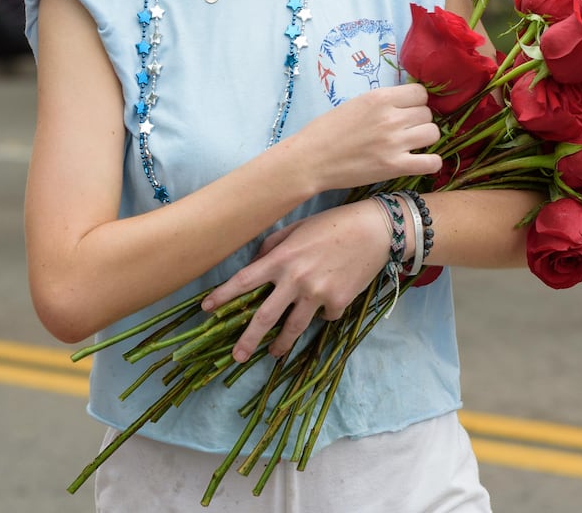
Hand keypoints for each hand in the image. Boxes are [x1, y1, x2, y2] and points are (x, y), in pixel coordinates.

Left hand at [202, 200, 389, 361]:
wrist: (374, 230)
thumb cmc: (333, 224)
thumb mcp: (296, 228)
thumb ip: (272, 246)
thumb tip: (255, 263)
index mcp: (281, 258)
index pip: (244, 281)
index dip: (223, 297)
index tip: (206, 310)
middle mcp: (295, 279)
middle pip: (265, 316)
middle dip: (248, 339)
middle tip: (237, 356)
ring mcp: (317, 294)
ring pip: (293, 328)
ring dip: (281, 344)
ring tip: (274, 353)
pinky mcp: (338, 303)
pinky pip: (324, 316)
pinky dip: (323, 313)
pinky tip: (329, 303)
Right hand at [289, 84, 442, 192]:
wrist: (310, 160)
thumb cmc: (325, 131)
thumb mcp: (354, 104)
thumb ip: (380, 103)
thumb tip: (403, 104)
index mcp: (379, 98)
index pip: (420, 93)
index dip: (415, 102)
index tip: (406, 110)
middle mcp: (391, 118)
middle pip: (427, 113)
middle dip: (418, 120)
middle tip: (403, 130)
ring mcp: (395, 143)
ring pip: (433, 133)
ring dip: (424, 138)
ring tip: (410, 144)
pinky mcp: (395, 167)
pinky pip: (431, 162)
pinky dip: (429, 162)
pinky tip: (419, 161)